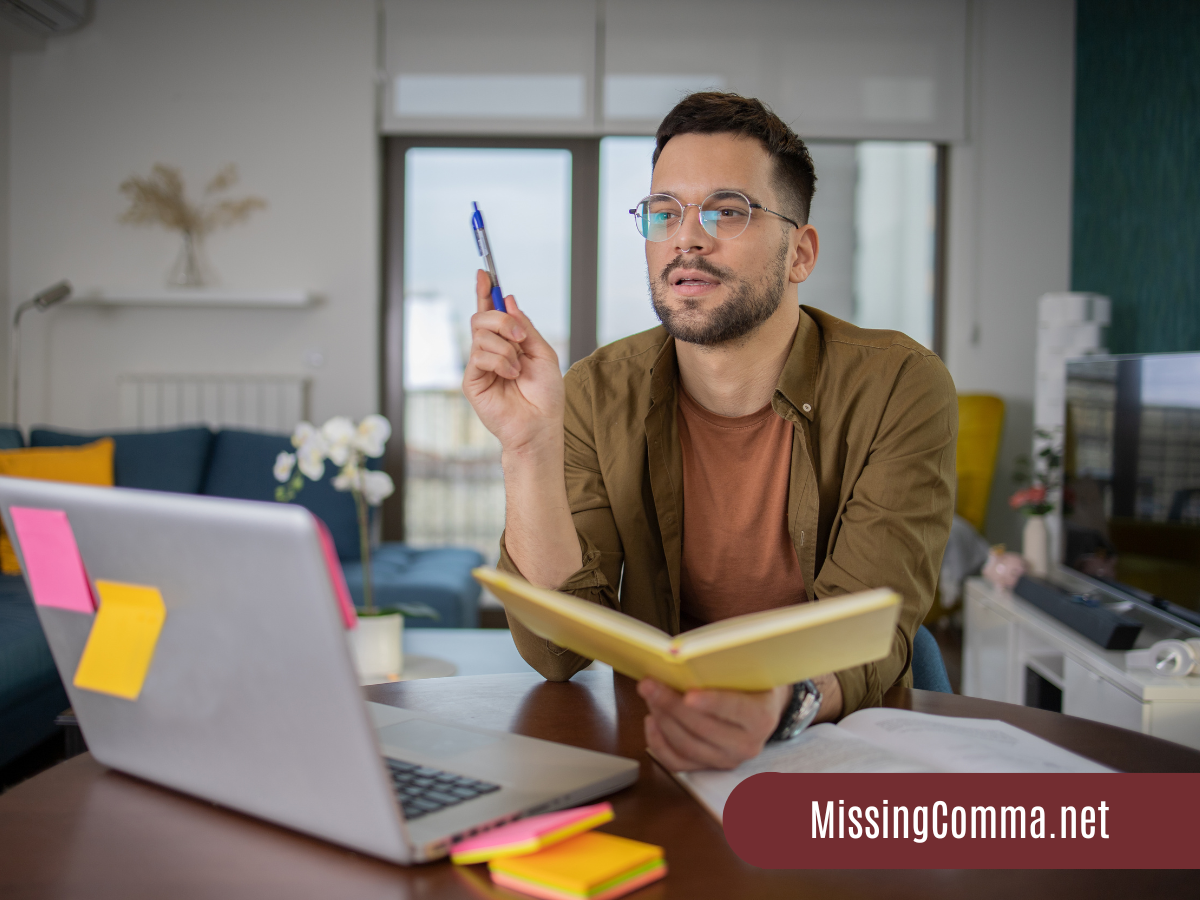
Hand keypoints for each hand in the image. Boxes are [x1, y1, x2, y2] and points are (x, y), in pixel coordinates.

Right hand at [463, 270, 564, 452]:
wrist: (540, 425)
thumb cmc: (545, 395)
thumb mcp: (542, 353)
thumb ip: (524, 327)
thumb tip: (509, 300)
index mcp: (507, 343)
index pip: (491, 313)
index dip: (486, 292)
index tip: (484, 273)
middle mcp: (490, 351)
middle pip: (481, 317)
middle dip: (502, 320)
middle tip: (520, 337)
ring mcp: (479, 366)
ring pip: (480, 334)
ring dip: (506, 348)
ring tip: (518, 369)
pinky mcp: (472, 380)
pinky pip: (479, 355)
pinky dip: (500, 361)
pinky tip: (510, 376)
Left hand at [637, 678, 791, 770]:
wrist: (759, 707)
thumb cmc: (749, 683)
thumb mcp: (747, 671)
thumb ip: (723, 668)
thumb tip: (685, 659)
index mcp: (761, 717)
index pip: (736, 709)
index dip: (711, 702)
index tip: (688, 695)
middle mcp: (746, 744)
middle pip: (703, 728)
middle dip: (671, 705)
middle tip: (650, 685)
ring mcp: (726, 759)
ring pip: (686, 745)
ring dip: (662, 718)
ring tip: (649, 696)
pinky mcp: (707, 767)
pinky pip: (676, 762)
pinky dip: (658, 742)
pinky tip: (651, 720)